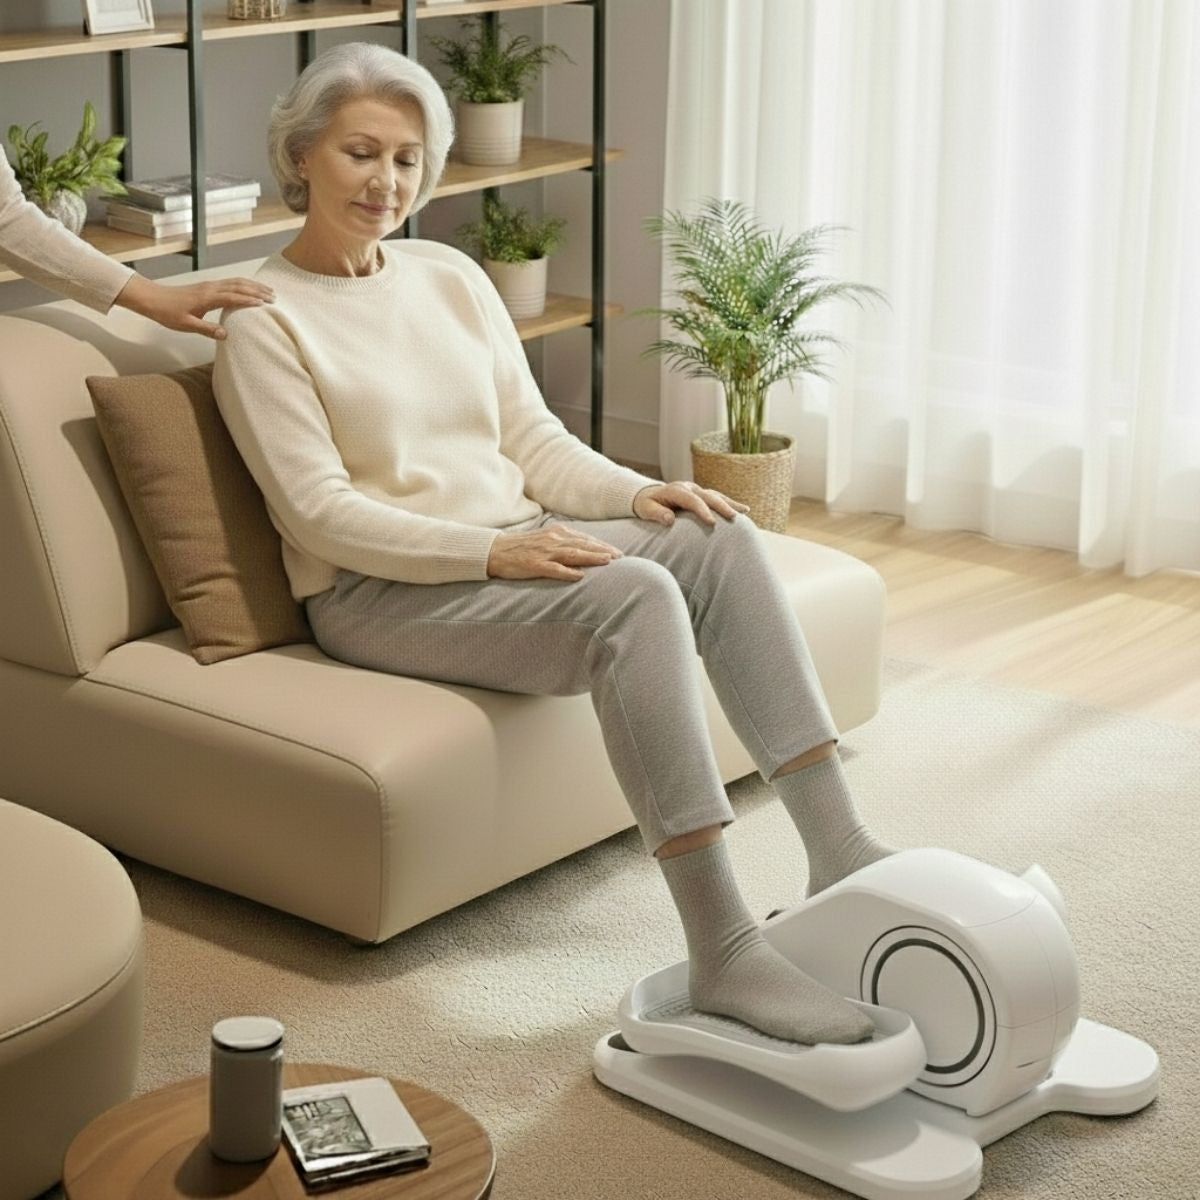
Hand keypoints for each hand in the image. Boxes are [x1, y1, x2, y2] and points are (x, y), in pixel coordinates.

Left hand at [114, 273, 274, 339]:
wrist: (152, 298)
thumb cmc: (168, 312)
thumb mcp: (187, 325)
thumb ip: (207, 329)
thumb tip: (226, 334)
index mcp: (208, 297)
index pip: (234, 297)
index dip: (250, 300)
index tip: (265, 305)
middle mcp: (211, 288)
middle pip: (239, 286)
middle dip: (257, 291)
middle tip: (273, 297)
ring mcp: (209, 285)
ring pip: (235, 282)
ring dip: (252, 285)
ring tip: (267, 290)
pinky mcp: (207, 286)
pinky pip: (230, 282)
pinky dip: (243, 284)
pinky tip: (249, 288)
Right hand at [486, 525, 623, 581]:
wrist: (495, 551)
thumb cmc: (521, 547)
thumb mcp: (545, 539)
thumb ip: (563, 542)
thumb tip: (584, 548)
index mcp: (556, 532)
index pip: (584, 539)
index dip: (602, 545)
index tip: (617, 552)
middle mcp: (552, 539)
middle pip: (583, 544)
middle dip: (603, 550)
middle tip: (620, 557)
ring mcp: (543, 552)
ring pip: (572, 554)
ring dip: (591, 557)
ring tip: (607, 562)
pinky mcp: (534, 565)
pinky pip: (554, 569)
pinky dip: (567, 572)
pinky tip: (580, 576)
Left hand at [632, 481, 749, 525]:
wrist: (649, 495)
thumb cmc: (646, 505)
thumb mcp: (646, 509)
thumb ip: (656, 513)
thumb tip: (669, 519)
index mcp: (676, 490)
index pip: (692, 500)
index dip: (702, 510)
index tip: (712, 522)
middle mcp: (689, 487)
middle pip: (708, 496)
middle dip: (722, 506)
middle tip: (733, 517)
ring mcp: (696, 489)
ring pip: (716, 495)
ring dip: (730, 503)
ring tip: (745, 512)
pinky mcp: (701, 494)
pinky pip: (717, 497)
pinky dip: (730, 503)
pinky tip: (744, 510)